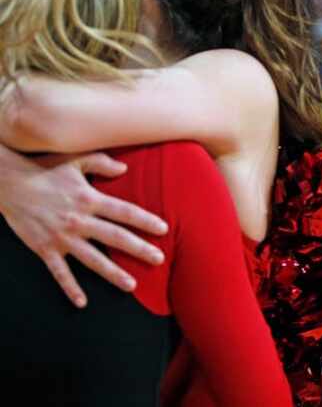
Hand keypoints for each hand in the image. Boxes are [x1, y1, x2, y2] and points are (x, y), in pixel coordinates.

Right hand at [0, 151, 167, 307]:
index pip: (124, 212)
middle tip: (160, 259)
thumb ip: (101, 163)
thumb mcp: (74, 160)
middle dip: (139, 249)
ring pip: (93, 259)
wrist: (7, 182)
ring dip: (113, 273)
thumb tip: (125, 168)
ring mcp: (61, 237)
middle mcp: (79, 220)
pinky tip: (81, 302)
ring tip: (131, 285)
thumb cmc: (44, 168)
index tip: (164, 229)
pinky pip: (59, 272)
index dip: (145, 220)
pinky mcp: (44, 249)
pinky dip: (70, 288)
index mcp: (89, 199)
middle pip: (115, 238)